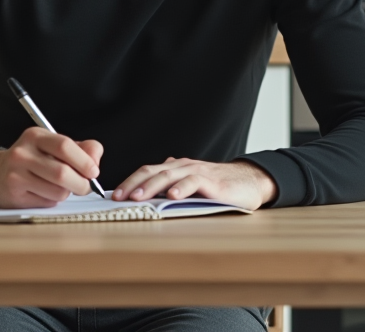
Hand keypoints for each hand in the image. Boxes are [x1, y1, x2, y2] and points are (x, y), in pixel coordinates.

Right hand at [0, 127, 102, 208]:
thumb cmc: (32, 160)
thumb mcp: (53, 146)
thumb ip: (81, 149)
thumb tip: (95, 162)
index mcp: (36, 136)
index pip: (65, 146)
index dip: (84, 161)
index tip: (94, 171)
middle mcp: (23, 153)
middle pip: (62, 172)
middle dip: (81, 183)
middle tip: (85, 186)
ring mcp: (16, 174)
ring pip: (57, 191)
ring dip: (66, 193)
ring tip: (60, 188)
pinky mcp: (14, 194)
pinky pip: (47, 202)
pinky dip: (53, 200)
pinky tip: (44, 193)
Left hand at [112, 158, 276, 210]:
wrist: (250, 181)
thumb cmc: (219, 185)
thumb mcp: (191, 185)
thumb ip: (173, 184)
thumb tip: (151, 187)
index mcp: (175, 168)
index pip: (146, 171)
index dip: (129, 182)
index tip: (114, 196)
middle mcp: (183, 167)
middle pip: (152, 171)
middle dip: (133, 184)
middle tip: (119, 197)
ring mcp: (197, 172)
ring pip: (169, 176)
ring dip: (151, 186)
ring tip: (138, 197)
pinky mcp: (212, 182)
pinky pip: (194, 182)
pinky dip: (182, 189)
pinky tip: (172, 196)